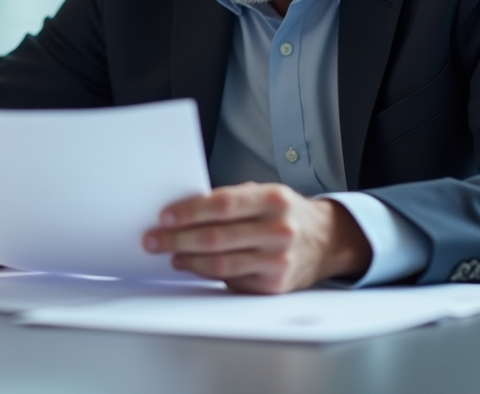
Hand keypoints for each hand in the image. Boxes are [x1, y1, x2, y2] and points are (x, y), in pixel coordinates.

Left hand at [141, 182, 371, 293]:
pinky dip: (207, 273)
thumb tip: (184, 211)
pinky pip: (231, 280)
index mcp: (274, 199)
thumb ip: (231, 200)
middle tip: (155, 239)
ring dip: (188, 260)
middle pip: (216, 237)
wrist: (325, 240)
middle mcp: (279, 230)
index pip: (224, 205)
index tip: (165, 217)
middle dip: (178, 239)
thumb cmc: (286, 214)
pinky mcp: (274, 285)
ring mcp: (278, 260)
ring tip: (171, 254)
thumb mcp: (265, 194)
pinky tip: (193, 266)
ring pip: (220, 263)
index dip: (190, 212)